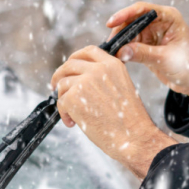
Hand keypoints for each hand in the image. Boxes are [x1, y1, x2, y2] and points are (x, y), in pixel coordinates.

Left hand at [51, 46, 176, 179]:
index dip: (74, 58)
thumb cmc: (128, 120)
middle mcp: (98, 69)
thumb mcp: (121, 88)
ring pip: (62, 84)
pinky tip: (74, 123)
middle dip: (59, 76)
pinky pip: (60, 102)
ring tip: (73, 116)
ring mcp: (85, 82)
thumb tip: (78, 80)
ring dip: (63, 100)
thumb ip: (103, 79)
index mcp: (113, 65)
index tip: (68, 69)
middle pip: (69, 65)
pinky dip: (63, 114)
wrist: (133, 137)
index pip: (89, 51)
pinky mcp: (73, 97)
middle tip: (55, 88)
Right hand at [107, 2, 188, 106]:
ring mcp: (151, 35)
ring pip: (128, 35)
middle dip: (119, 32)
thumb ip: (143, 54)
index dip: (125, 14)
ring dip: (119, 43)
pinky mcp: (146, 48)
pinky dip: (122, 52)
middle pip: (131, 22)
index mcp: (168, 17)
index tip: (110, 23)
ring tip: (110, 55)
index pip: (142, 10)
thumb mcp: (165, 58)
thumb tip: (120, 51)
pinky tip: (116, 59)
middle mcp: (158, 23)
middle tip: (109, 47)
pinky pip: (129, 46)